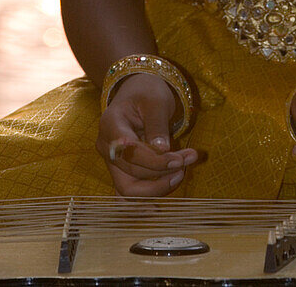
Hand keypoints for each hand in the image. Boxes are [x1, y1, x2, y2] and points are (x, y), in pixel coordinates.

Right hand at [96, 73, 197, 195]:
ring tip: (181, 173)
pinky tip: (159, 206)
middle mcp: (106, 147)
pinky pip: (127, 194)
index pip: (130, 153)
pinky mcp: (121, 171)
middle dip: (163, 172)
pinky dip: (143, 201)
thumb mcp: (156, 101)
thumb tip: (162, 151)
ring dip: (158, 187)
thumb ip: (157, 126)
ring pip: (129, 190)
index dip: (156, 161)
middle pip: (131, 174)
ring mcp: (111, 162)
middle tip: (188, 160)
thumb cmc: (147, 92)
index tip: (181, 158)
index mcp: (111, 125)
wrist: (138, 90)